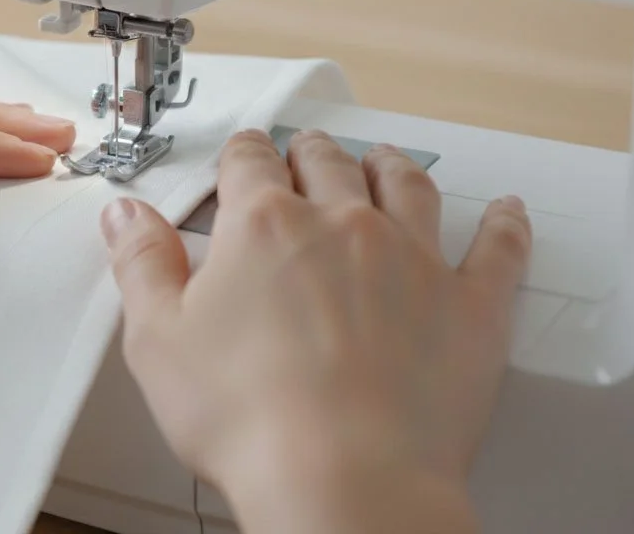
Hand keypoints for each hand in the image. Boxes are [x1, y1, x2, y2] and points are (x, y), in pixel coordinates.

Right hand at [100, 129, 531, 533]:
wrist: (344, 481)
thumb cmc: (252, 419)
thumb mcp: (158, 340)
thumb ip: (142, 265)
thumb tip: (126, 216)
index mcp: (263, 226)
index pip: (248, 162)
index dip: (241, 155)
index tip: (241, 157)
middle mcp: (343, 225)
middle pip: (327, 163)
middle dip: (310, 152)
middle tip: (304, 153)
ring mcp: (413, 259)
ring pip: (408, 185)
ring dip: (392, 166)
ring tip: (385, 160)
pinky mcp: (469, 306)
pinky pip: (498, 249)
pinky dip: (505, 225)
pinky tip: (507, 212)